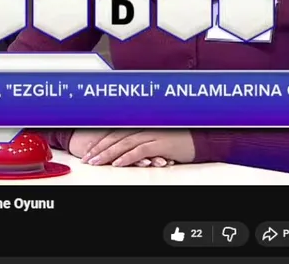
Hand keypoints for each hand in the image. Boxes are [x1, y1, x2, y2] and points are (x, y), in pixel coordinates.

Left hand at [80, 129, 194, 167]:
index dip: (100, 141)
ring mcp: (152, 134)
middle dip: (99, 148)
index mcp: (141, 124)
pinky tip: (117, 164)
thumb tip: (125, 150)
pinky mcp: (161, 143)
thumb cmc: (180, 139)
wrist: (202, 138)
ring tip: (96, 162)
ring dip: (108, 154)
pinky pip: (140, 150)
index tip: (89, 152)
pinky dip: (127, 157)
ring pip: (124, 144)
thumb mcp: (157, 138)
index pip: (115, 132)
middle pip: (116, 137)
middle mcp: (144, 127)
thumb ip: (141, 140)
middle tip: (87, 159)